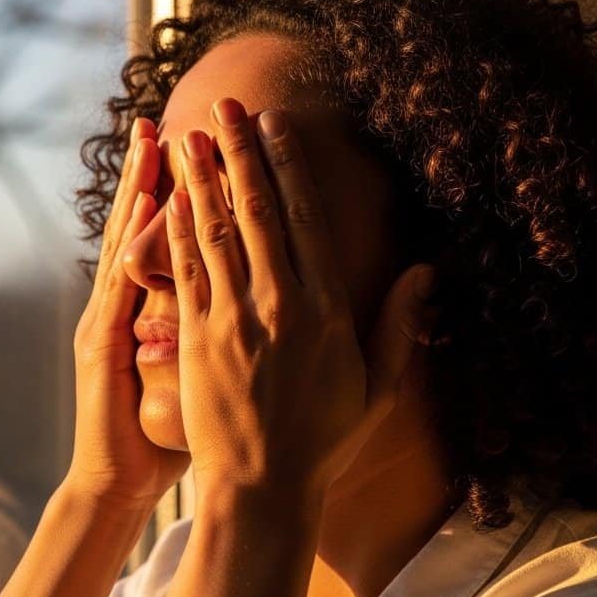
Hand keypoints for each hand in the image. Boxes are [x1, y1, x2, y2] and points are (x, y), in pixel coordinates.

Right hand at [68, 118, 188, 506]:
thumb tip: (258, 306)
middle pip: (149, 225)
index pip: (182, 238)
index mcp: (161, 311)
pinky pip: (119, 283)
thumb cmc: (168, 437)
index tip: (214, 147)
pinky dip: (128, 244)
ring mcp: (111, 319)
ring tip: (150, 139)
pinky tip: (139, 208)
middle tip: (166, 118)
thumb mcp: (201, 378)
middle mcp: (129, 305)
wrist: (118, 481)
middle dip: (161, 170)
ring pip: (128, 242)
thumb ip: (222, 335)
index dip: (194, 192)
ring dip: (139, 189)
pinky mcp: (102, 343)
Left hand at [166, 99, 437, 501]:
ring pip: (216, 232)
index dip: (289, 167)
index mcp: (327, 310)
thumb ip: (399, 326)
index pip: (307, 220)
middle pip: (259, 211)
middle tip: (228, 108)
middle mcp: (280, 304)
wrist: (261, 489)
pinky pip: (185, 273)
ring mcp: (233, 319)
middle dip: (241, 153)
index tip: (277, 128)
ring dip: (203, 179)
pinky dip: (176, 231)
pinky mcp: (196, 339)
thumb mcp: (377, 388)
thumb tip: (428, 271)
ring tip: (192, 136)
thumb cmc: (323, 442)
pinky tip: (169, 198)